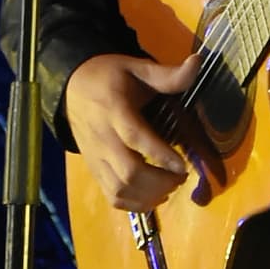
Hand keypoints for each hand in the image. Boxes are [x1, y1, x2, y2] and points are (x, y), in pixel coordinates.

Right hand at [64, 52, 199, 209]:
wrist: (71, 86)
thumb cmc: (109, 76)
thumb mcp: (137, 68)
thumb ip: (167, 74)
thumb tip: (197, 63)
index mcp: (114, 108)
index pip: (135, 136)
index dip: (160, 154)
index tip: (182, 165)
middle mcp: (102, 137)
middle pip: (128, 171)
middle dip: (159, 181)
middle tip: (181, 176)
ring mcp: (95, 157)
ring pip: (119, 189)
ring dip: (149, 195)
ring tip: (171, 186)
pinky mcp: (93, 169)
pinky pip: (111, 196)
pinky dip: (134, 204)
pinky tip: (153, 197)